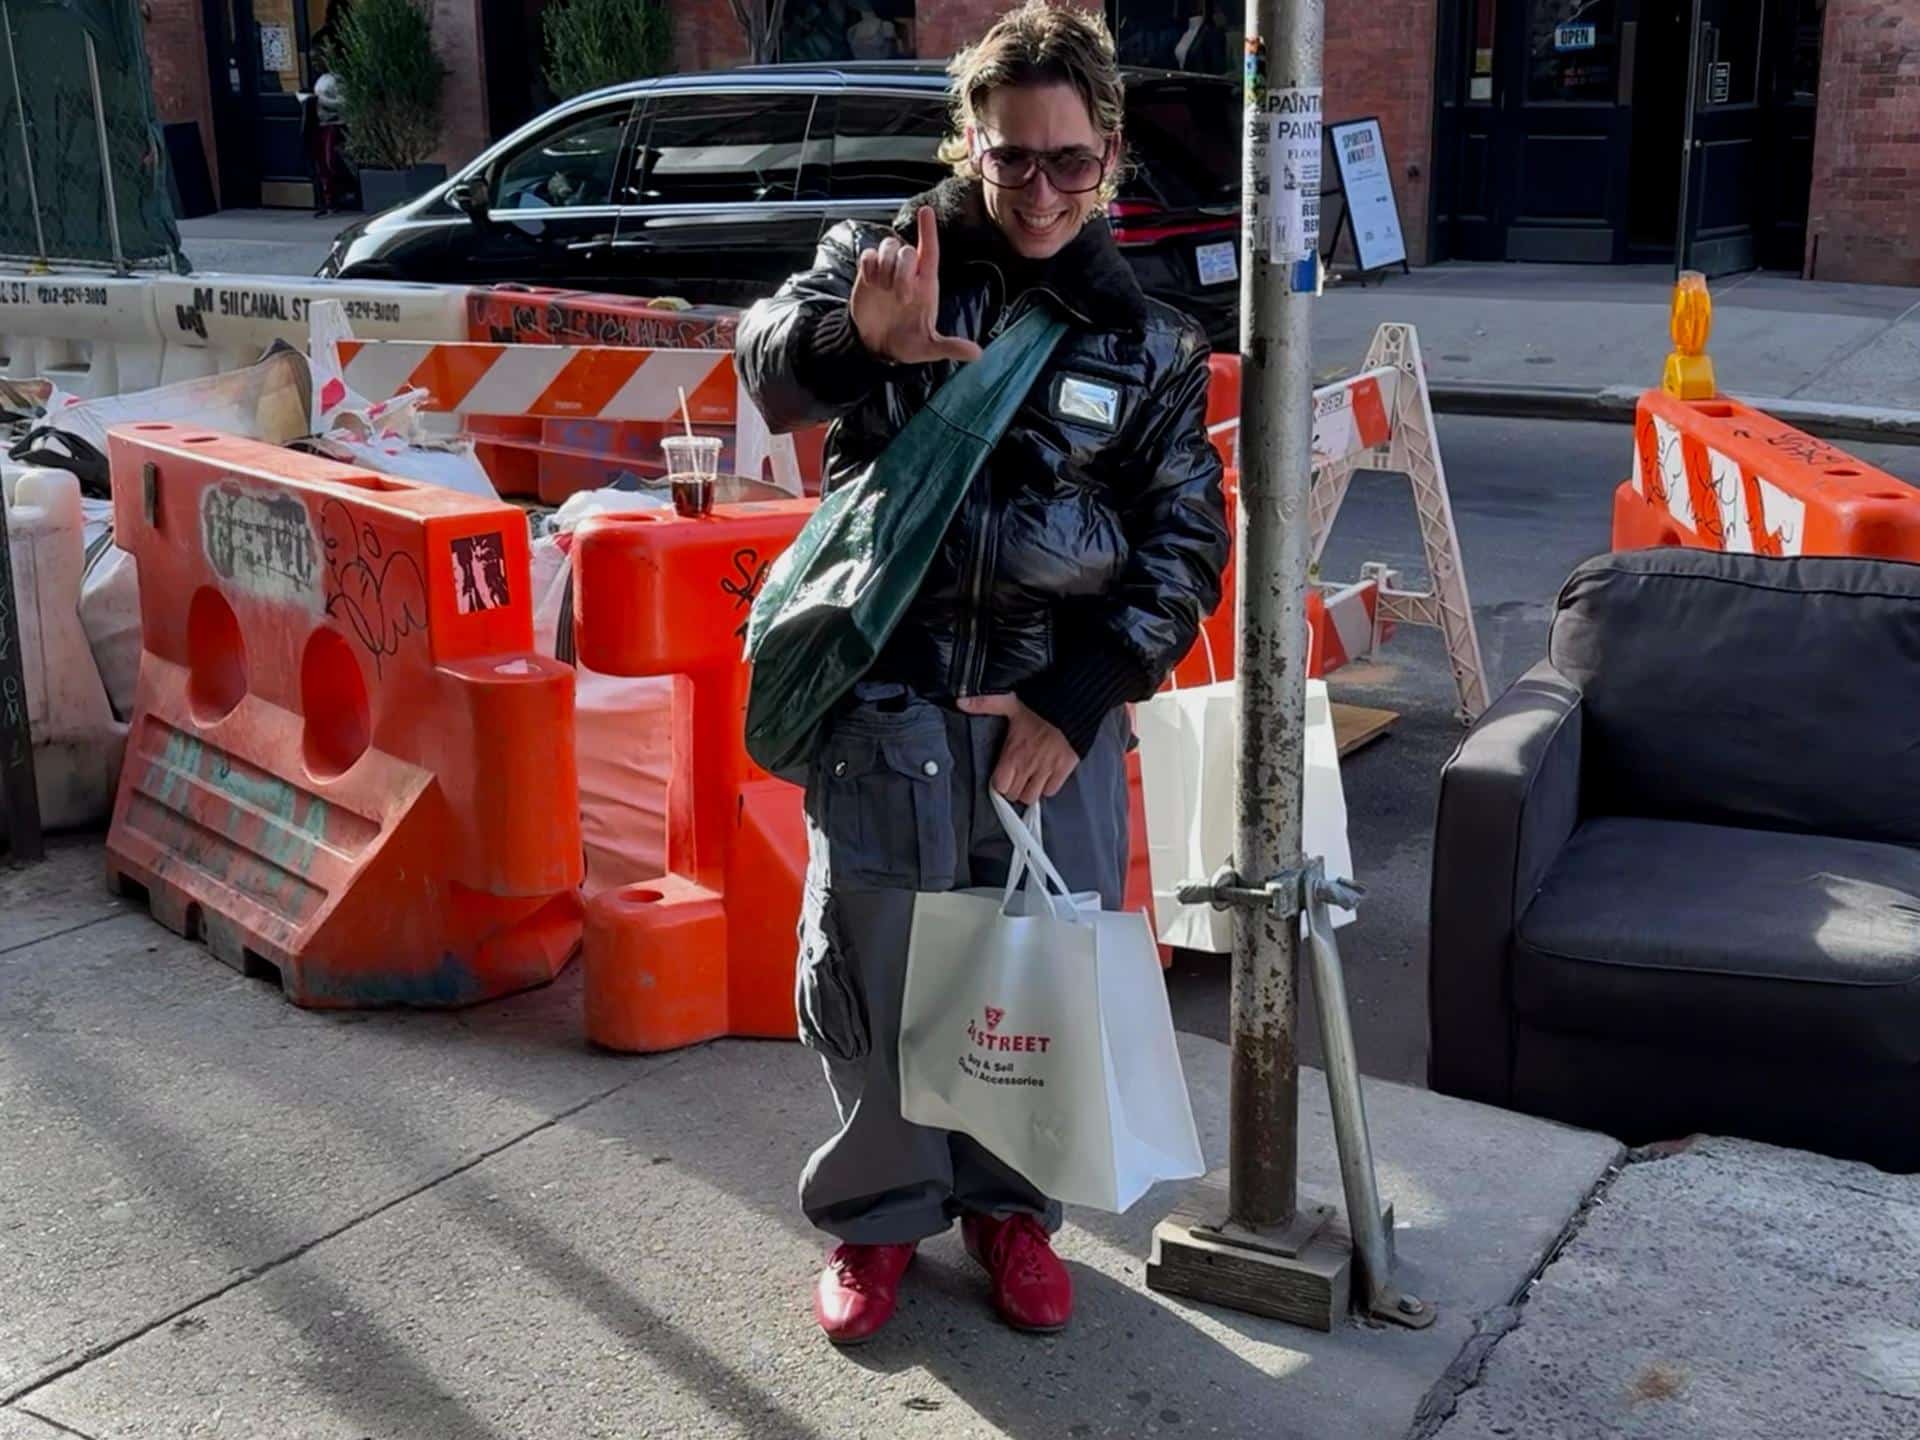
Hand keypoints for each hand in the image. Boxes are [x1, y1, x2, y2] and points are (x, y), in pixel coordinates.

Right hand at [850, 205, 983, 366]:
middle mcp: (908, 274)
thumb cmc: (906, 342)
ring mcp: (887, 272)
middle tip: (901, 298)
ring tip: (883, 290)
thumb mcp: (929, 348)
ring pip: (887, 248)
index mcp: (926, 285)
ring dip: (884, 267)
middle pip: (906, 251)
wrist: (876, 346)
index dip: (928, 231)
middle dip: (902, 271)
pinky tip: (871, 283)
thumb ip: (950, 347)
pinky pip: (868, 255)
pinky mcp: (868, 275)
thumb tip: (977, 354)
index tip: (926, 211)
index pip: (929, 251)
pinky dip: (869, 266)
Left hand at [957, 694, 1078, 805]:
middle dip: (1012, 789)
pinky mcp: (1064, 769)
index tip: (1001, 777)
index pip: (999, 785)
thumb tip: (961, 702)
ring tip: (1028, 780)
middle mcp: (1029, 764)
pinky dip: (1048, 787)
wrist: (1074, 704)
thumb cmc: (1043, 705)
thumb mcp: (1010, 702)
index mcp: (1013, 752)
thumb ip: (985, 703)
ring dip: (1029, 791)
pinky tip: (1045, 777)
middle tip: (1014, 778)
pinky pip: (1052, 791)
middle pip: (1014, 794)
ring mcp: (1047, 769)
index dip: (999, 784)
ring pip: (1032, 797)